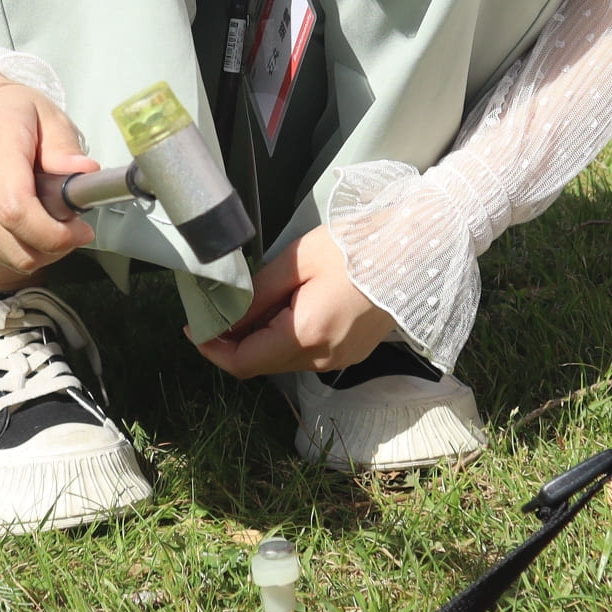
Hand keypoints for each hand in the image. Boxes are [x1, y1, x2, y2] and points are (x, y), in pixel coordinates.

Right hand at [0, 78, 98, 273]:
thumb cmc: (7, 110)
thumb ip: (65, 148)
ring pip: (2, 254)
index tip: (79, 231)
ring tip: (43, 217)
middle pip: (13, 243)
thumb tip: (84, 174)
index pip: (16, 211)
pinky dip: (10, 244)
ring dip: (33, 247)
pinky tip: (17, 218)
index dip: (53, 234)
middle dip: (52, 245)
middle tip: (70, 227)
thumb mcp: (47, 114)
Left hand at [193, 225, 398, 377]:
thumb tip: (224, 313)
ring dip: (261, 338)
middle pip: (262, 363)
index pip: (244, 363)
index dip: (213, 349)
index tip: (195, 327)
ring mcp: (339, 359)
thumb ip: (257, 293)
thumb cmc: (357, 247)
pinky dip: (286, 336)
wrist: (417, 250)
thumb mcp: (297, 261)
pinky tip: (286, 306)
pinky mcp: (350, 353)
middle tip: (219, 306)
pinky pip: (305, 353)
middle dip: (234, 340)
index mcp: (306, 335)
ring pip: (283, 359)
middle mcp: (322, 358)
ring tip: (253, 300)